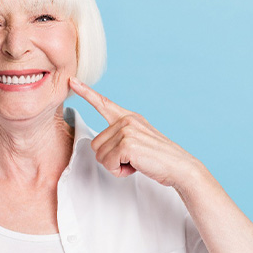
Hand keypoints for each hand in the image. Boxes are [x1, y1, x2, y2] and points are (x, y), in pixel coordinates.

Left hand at [69, 77, 201, 188]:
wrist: (180, 167)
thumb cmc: (158, 159)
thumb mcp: (139, 140)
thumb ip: (120, 136)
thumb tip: (99, 146)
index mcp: (129, 117)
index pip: (103, 103)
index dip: (86, 92)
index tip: (72, 81)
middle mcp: (126, 120)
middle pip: (95, 144)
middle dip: (110, 158)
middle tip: (132, 159)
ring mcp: (126, 130)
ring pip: (100, 155)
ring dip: (115, 165)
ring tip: (136, 162)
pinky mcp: (126, 144)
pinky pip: (108, 163)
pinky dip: (119, 171)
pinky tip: (135, 166)